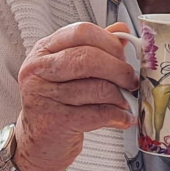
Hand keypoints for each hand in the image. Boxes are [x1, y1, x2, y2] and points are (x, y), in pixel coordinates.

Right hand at [14, 22, 137, 170]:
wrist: (39, 140)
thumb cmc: (58, 101)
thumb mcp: (71, 69)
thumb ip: (96, 47)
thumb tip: (121, 29)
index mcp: (45, 49)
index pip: (81, 32)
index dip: (109, 41)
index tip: (123, 54)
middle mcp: (39, 69)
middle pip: (88, 58)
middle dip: (118, 68)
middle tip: (130, 79)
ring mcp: (43, 96)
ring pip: (95, 88)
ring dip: (119, 95)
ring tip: (127, 100)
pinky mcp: (53, 122)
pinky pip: (96, 114)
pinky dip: (116, 115)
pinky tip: (123, 117)